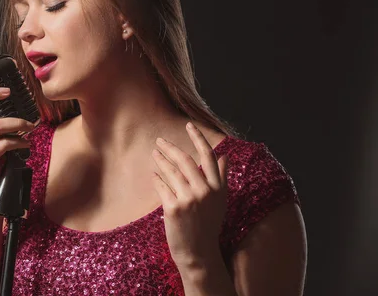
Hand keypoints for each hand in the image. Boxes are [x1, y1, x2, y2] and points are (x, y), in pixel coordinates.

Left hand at [151, 122, 228, 268]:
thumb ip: (221, 177)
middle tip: (159, 140)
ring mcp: (189, 199)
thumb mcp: (220, 202)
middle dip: (170, 147)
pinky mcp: (173, 208)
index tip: (189, 125)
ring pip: (170, 171)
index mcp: (218, 188)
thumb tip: (225, 155)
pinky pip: (161, 186)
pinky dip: (156, 179)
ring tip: (154, 153)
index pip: (208, 156)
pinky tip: (153, 175)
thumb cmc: (208, 226)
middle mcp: (205, 191)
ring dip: (160, 160)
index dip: (198, 138)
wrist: (199, 253)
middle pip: (185, 160)